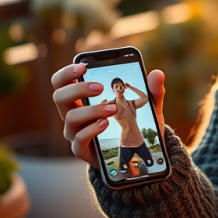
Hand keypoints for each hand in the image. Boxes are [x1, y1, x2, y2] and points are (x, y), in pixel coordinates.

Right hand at [51, 64, 166, 167]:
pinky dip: (92, 129)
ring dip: (91, 110)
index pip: (62, 82)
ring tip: (112, 108)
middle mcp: (73, 113)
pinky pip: (79, 139)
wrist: (134, 151)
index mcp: (81, 98)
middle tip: (100, 87)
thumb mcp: (146, 106)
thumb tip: (157, 73)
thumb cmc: (133, 123)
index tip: (83, 66)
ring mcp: (75, 132)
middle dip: (78, 89)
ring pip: (70, 117)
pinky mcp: (81, 149)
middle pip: (59, 97)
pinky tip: (106, 123)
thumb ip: (152, 91)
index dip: (68, 72)